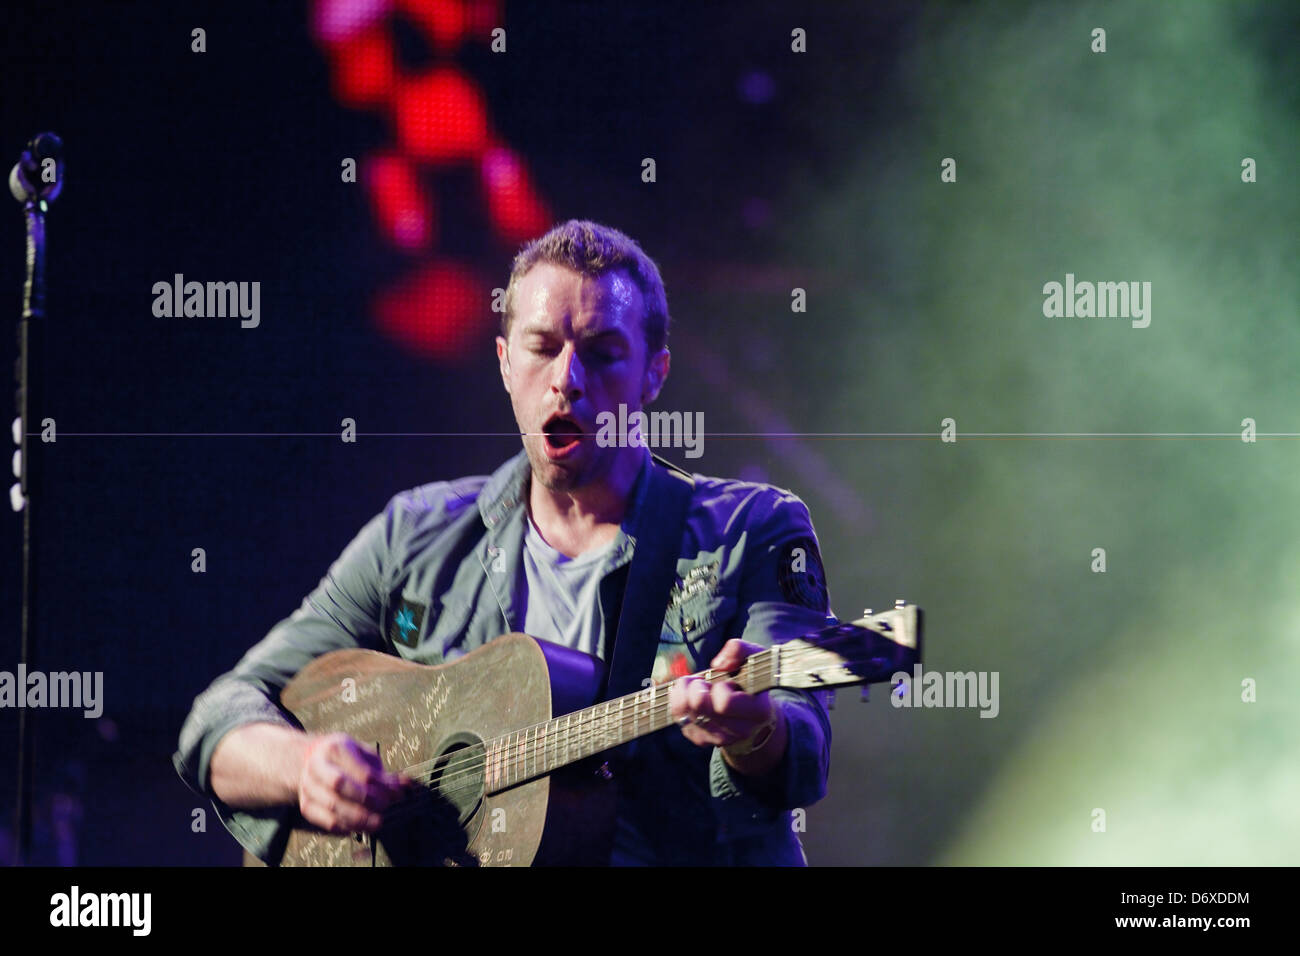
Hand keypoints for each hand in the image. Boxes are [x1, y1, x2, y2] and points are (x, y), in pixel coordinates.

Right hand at [296, 733, 412, 834]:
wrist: (309, 759)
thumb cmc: (345, 756)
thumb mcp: (363, 753)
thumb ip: (381, 771)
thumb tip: (404, 786)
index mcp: (335, 748)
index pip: (360, 770)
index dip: (381, 786)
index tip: (397, 794)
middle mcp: (317, 766)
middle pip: (340, 785)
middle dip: (366, 800)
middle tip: (385, 807)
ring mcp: (308, 787)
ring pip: (332, 806)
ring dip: (358, 818)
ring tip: (377, 823)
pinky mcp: (306, 806)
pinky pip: (326, 821)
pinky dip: (346, 827)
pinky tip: (361, 827)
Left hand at [668, 639, 782, 756]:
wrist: (751, 713)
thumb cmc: (751, 682)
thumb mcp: (753, 659)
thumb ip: (740, 650)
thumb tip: (718, 664)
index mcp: (757, 712)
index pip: (725, 703)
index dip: (719, 687)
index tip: (724, 682)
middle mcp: (739, 731)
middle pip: (700, 708)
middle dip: (695, 687)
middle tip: (702, 680)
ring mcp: (719, 739)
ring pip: (686, 715)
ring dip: (684, 693)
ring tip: (694, 685)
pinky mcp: (701, 739)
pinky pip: (680, 719)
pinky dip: (678, 701)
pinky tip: (688, 694)